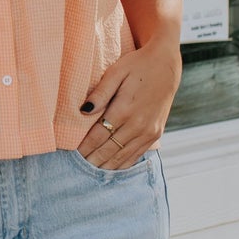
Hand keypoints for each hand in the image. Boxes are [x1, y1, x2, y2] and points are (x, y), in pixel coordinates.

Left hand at [76, 37, 182, 167]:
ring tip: (89, 172)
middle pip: (108, 150)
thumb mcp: (116, 72)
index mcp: (124, 109)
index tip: (71, 155)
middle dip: (91, 161)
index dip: (83, 148)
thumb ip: (100, 92)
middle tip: (76, 170)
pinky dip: (122, 164)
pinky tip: (110, 168)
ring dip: (105, 166)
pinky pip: (136, 156)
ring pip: (122, 157)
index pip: (98, 136)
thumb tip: (84, 110)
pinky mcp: (155, 135)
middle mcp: (138, 125)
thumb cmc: (137, 66)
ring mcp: (148, 132)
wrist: (166, 65)